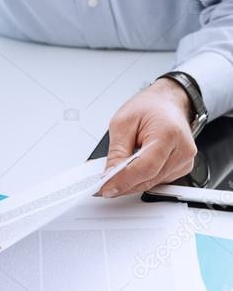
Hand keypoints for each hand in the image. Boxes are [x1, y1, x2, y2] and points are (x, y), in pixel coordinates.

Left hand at [100, 78, 196, 197]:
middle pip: (149, 179)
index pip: (145, 168)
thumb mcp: (123, 122)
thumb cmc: (149, 107)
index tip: (106, 187)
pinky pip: (158, 180)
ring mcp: (185, 161)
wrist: (168, 102)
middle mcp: (182, 150)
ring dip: (133, 182)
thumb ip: (117, 151)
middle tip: (105, 184)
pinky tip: (135, 168)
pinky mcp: (183, 168)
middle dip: (124, 184)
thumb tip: (110, 175)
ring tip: (119, 170)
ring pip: (152, 183)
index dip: (123, 181)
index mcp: (169, 134)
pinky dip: (143, 178)